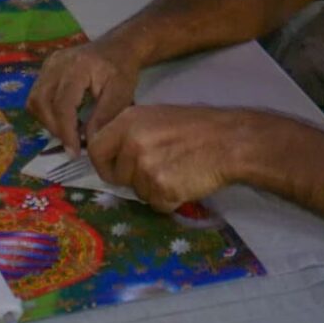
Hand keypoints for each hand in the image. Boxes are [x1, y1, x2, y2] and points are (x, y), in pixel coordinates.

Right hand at [29, 40, 139, 153]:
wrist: (118, 47)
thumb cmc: (121, 71)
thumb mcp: (120, 94)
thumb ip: (104, 117)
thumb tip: (88, 143)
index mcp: (77, 67)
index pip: (63, 104)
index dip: (66, 131)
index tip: (74, 152)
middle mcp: (57, 63)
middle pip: (42, 102)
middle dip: (54, 128)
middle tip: (71, 143)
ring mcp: (49, 64)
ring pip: (35, 100)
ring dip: (47, 121)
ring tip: (66, 132)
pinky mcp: (46, 68)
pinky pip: (36, 94)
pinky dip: (45, 112)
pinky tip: (62, 119)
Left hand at [88, 104, 251, 212]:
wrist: (228, 141)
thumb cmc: (195, 128)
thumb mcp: (155, 117)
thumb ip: (130, 133)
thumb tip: (110, 156)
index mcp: (128, 121)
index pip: (95, 149)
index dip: (104, 164)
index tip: (115, 170)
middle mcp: (132, 142)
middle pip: (117, 176)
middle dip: (134, 179)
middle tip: (159, 168)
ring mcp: (146, 166)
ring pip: (138, 193)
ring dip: (154, 189)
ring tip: (177, 171)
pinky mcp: (162, 188)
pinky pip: (157, 204)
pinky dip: (170, 200)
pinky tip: (185, 182)